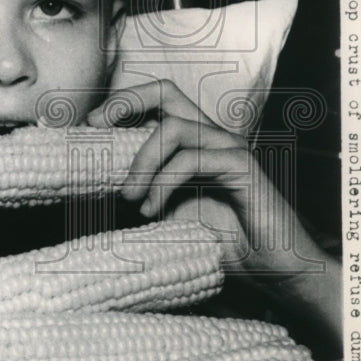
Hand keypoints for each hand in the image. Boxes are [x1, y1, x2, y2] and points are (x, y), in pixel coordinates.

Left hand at [87, 79, 340, 355]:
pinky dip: (164, 183)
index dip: (121, 103)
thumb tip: (92, 189)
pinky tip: (152, 210)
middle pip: (166, 91)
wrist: (272, 270)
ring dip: (142, 161)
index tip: (88, 125)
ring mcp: (228, 148)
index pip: (157, 100)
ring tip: (129, 197)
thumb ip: (139, 196)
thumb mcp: (167, 217)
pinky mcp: (242, 167)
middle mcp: (211, 136)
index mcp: (193, 142)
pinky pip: (193, 160)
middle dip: (125, 103)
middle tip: (97, 129)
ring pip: (174, 128)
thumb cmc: (222, 244)